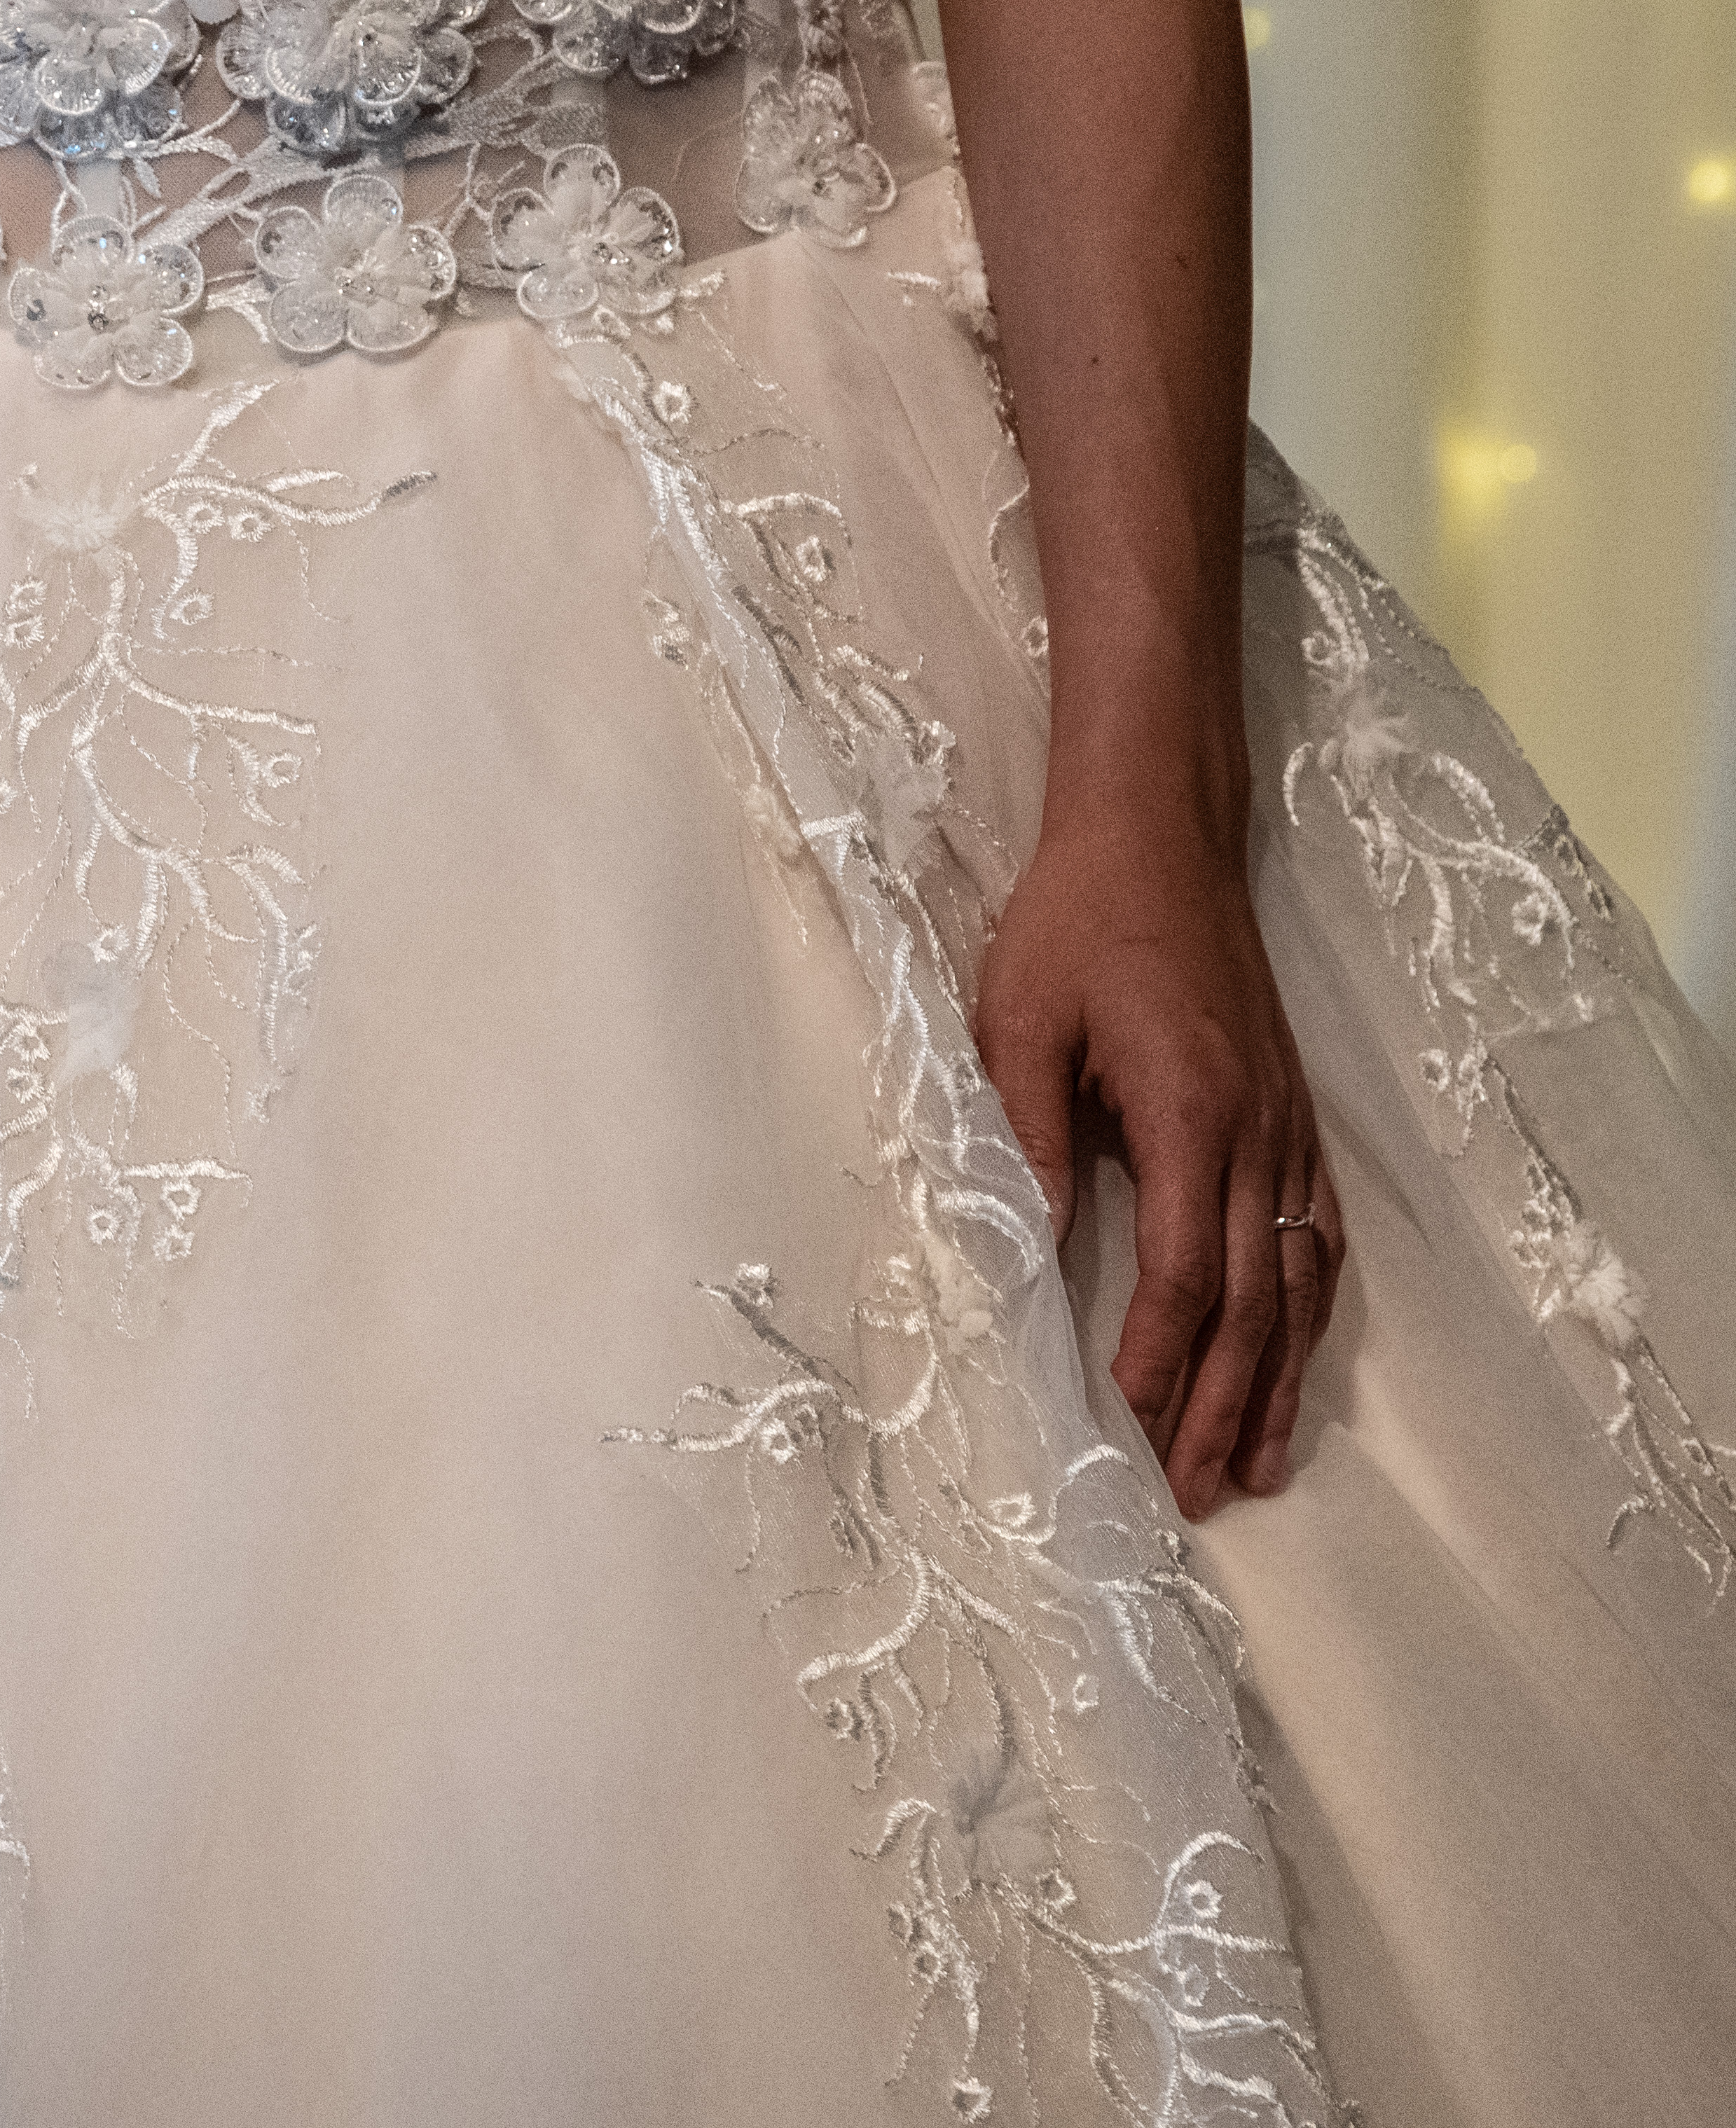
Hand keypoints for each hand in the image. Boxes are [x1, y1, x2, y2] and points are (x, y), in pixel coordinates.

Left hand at [972, 801, 1338, 1515]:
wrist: (1157, 841)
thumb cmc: (1075, 925)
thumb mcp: (1017, 1022)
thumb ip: (1026, 1136)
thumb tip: (1022, 1248)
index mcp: (1192, 1112)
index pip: (1184, 1271)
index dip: (1157, 1358)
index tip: (1124, 1425)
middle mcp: (1258, 1133)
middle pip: (1252, 1300)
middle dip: (1220, 1403)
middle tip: (1192, 1493)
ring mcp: (1287, 1129)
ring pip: (1300, 1282)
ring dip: (1275, 1380)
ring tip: (1250, 1467)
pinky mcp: (1291, 1118)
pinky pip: (1317, 1238)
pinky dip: (1310, 1316)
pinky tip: (1293, 1365)